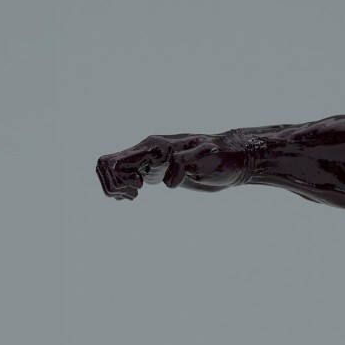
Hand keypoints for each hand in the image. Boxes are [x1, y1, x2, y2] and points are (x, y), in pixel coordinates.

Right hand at [96, 132, 251, 199]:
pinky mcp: (157, 170)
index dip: (118, 179)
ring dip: (115, 186)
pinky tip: (135, 196)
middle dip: (113, 184)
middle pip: (108, 164)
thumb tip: (167, 182)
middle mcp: (149, 151)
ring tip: (134, 197)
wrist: (236, 160)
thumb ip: (186, 163)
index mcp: (155, 147)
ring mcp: (152, 160)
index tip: (138, 190)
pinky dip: (122, 187)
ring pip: (113, 169)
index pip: (116, 160)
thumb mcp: (209, 159)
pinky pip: (126, 175)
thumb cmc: (225, 157)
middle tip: (135, 195)